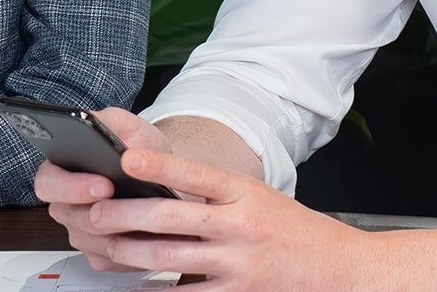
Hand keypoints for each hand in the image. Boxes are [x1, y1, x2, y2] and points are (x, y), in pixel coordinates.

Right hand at [33, 107, 180, 270]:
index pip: (48, 182)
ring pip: (92, 240)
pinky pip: (110, 258)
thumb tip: (102, 134)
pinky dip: (131, 247)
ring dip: (120, 228)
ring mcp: (80, 232)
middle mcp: (65, 204)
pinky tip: (150, 233)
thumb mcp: (126, 124)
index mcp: (60, 170)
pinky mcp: (99, 255)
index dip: (72, 186)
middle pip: (69, 216)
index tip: (103, 183)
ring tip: (146, 214)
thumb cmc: (140, 150)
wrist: (162, 176)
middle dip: (98, 209)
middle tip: (123, 199)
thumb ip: (110, 122)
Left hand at [71, 145, 376, 290]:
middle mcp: (241, 226)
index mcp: (245, 193)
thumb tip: (158, 187)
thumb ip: (214, 194)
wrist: (340, 270)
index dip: (159, 164)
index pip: (196, 172)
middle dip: (125, 214)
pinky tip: (135, 286)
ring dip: (130, 252)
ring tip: (105, 246)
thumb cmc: (292, 231)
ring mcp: (239, 264)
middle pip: (171, 217)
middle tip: (96, 212)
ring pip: (169, 257)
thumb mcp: (258, 197)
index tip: (127, 157)